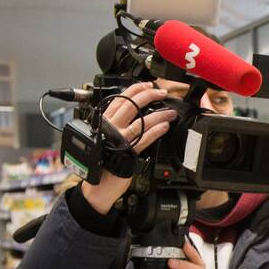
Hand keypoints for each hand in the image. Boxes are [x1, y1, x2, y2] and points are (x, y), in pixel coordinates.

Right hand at [81, 82, 176, 214]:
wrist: (97, 184)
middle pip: (130, 104)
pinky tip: (165, 126)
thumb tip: (133, 116)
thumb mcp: (106, 137)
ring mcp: (118, 138)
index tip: (148, 85)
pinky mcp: (127, 151)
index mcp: (103, 120)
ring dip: (159, 114)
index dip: (135, 89)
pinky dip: (156, 130)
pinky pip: (144, 138)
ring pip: (140, 120)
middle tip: (162, 93)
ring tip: (170, 112)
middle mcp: (109, 126)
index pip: (119, 99)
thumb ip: (117, 126)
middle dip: (149, 95)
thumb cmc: (102, 161)